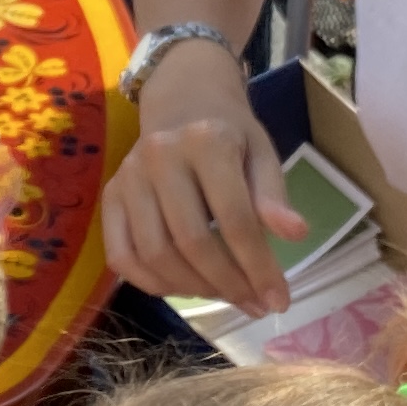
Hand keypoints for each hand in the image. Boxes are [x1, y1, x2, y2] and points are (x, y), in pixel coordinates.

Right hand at [99, 42, 300, 317]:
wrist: (182, 101)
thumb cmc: (230, 133)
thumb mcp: (262, 153)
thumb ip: (273, 195)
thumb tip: (296, 234)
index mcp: (207, 141)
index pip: (234, 218)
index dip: (259, 267)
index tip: (279, 301)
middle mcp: (160, 156)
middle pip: (192, 242)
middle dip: (228, 284)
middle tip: (254, 304)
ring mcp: (129, 177)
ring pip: (155, 254)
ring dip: (194, 289)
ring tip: (225, 295)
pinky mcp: (110, 196)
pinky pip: (121, 256)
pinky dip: (151, 284)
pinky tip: (184, 288)